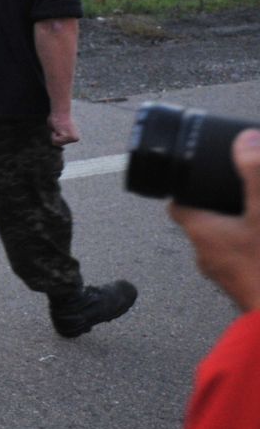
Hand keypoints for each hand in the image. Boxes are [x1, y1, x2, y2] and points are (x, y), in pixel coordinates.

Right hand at [48, 112, 79, 145]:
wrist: (60, 110)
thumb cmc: (57, 117)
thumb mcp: (58, 127)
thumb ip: (58, 132)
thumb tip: (56, 132)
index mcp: (75, 138)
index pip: (59, 143)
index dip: (55, 135)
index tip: (59, 127)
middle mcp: (76, 139)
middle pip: (58, 144)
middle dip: (54, 135)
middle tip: (58, 127)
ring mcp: (73, 138)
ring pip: (56, 143)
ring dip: (53, 134)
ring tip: (58, 127)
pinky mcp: (68, 137)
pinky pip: (55, 140)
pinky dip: (53, 134)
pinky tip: (58, 127)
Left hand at [169, 130, 259, 312]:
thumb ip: (255, 175)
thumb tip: (245, 139)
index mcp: (202, 232)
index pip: (177, 206)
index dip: (184, 188)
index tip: (196, 175)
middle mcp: (207, 256)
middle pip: (203, 223)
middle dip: (218, 206)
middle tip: (237, 193)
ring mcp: (226, 276)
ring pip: (226, 244)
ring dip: (239, 228)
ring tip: (256, 217)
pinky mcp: (245, 289)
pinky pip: (244, 262)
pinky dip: (252, 249)